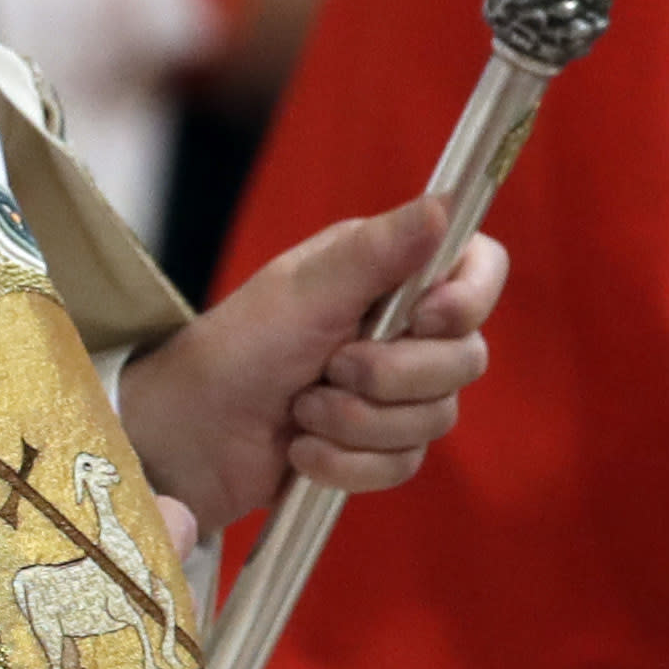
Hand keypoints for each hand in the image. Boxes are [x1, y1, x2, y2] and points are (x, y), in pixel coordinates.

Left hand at [117, 196, 507, 533]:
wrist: (188, 437)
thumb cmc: (235, 350)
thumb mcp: (303, 294)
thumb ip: (377, 252)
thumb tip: (444, 203)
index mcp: (388, 270)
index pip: (480, 266)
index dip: (469, 298)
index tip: (425, 319)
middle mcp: (401, 324)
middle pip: (467, 358)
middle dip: (391, 377)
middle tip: (328, 368)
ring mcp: (394, 390)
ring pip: (436, 419)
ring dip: (357, 423)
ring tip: (300, 409)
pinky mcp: (378, 445)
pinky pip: (404, 464)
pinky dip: (347, 464)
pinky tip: (301, 450)